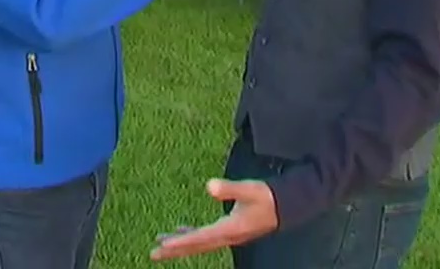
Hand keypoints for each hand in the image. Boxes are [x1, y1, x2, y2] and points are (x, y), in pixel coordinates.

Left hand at [149, 178, 278, 261]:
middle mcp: (227, 236)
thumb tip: (209, 185)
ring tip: (161, 243)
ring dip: (180, 243)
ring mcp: (228, 236)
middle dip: (175, 250)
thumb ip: (229, 188)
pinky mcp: (230, 231)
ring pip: (199, 243)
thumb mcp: (250, 189)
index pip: (201, 237)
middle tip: (153, 253)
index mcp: (230, 229)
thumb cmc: (268, 196)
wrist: (286, 206)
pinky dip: (192, 236)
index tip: (164, 245)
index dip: (181, 241)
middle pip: (196, 246)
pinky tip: (182, 231)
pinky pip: (206, 237)